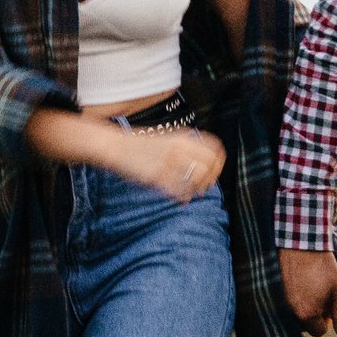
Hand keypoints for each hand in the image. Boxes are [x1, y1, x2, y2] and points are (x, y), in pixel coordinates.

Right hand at [111, 127, 225, 202]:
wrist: (118, 146)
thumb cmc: (142, 145)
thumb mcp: (168, 139)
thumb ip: (186, 148)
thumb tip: (204, 163)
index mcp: (183, 137)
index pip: (215, 148)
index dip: (219, 163)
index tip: (214, 173)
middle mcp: (179, 147)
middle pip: (210, 163)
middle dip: (211, 179)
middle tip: (204, 188)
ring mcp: (169, 161)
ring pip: (197, 177)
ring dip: (198, 189)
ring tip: (192, 195)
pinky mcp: (158, 175)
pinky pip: (179, 189)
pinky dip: (183, 197)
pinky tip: (181, 199)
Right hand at [281, 250, 336, 336]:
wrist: (299, 242)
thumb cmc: (323, 266)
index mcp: (307, 315)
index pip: (319, 331)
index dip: (328, 318)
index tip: (329, 302)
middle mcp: (289, 313)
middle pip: (305, 326)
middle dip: (314, 314)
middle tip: (320, 293)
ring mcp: (279, 303)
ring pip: (294, 316)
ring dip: (303, 307)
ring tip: (309, 287)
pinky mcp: (272, 292)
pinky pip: (284, 304)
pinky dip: (292, 298)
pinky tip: (299, 283)